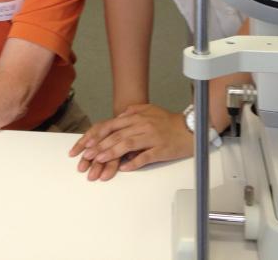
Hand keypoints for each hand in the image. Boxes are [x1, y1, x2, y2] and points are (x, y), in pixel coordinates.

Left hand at [68, 104, 192, 180]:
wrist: (191, 128)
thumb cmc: (168, 121)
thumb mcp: (149, 110)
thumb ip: (132, 112)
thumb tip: (118, 117)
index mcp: (136, 117)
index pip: (112, 125)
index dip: (98, 135)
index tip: (86, 144)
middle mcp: (142, 125)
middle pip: (116, 136)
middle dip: (99, 146)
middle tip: (87, 155)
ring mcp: (151, 138)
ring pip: (127, 145)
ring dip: (111, 153)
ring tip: (99, 160)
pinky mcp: (161, 150)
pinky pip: (145, 157)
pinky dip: (133, 162)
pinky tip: (123, 168)